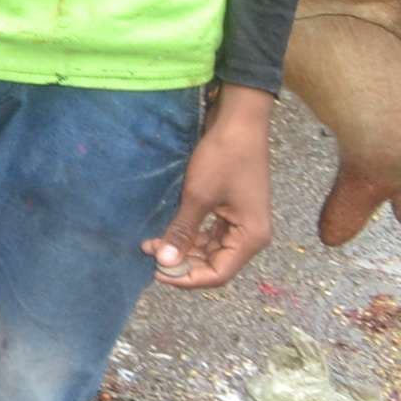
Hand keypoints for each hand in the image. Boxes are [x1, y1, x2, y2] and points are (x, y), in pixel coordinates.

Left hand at [147, 85, 275, 287]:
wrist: (239, 123)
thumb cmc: (223, 158)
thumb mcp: (198, 196)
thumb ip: (183, 230)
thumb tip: (166, 262)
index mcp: (251, 238)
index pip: (218, 274)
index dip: (187, 277)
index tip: (157, 272)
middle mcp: (250, 235)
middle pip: (214, 262)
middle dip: (181, 261)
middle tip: (149, 254)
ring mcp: (241, 221)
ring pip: (209, 248)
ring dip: (182, 247)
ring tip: (151, 243)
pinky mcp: (231, 209)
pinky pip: (209, 232)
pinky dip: (189, 233)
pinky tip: (166, 230)